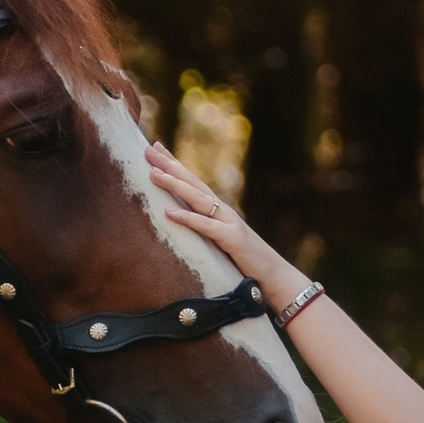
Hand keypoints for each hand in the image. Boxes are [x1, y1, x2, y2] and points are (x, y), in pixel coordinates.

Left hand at [147, 144, 300, 310]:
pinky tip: (168, 212)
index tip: (156, 148)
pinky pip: (205, 227)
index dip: (175, 164)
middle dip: (171, 165)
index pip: (193, 182)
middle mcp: (222, 210)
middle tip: (149, 150)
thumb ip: (204, 229)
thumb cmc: (246, 260)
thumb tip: (180, 222)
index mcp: (218, 210)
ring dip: (175, 185)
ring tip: (154, 174)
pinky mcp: (231, 239)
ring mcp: (228, 222)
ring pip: (197, 199)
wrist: (274, 274)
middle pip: (193, 183)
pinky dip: (187, 218)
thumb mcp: (220, 241)